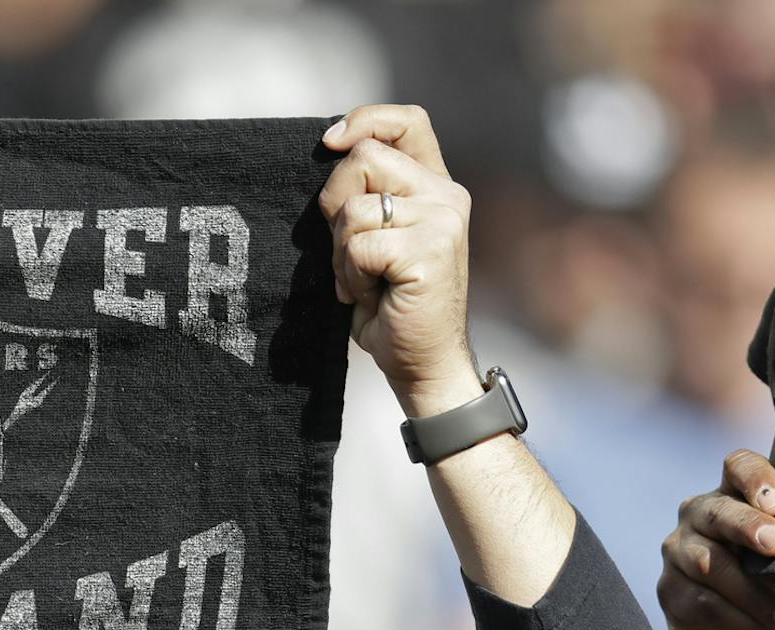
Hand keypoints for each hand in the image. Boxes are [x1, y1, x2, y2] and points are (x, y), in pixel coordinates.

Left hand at [319, 104, 482, 419]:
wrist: (424, 363)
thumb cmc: (392, 306)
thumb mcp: (376, 238)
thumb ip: (366, 196)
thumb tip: (328, 152)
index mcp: (436, 186)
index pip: (407, 122)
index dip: (365, 121)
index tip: (329, 144)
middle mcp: (446, 195)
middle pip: (364, 158)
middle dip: (334, 204)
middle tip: (346, 251)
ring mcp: (443, 221)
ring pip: (354, 207)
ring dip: (341, 251)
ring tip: (362, 280)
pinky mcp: (430, 251)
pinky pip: (359, 245)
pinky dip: (349, 275)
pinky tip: (368, 296)